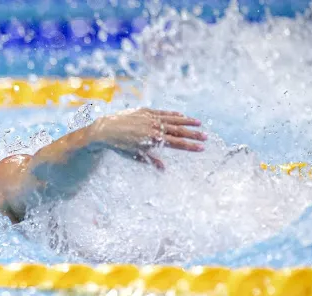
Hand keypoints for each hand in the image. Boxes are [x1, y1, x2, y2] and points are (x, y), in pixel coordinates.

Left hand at [89, 107, 206, 166]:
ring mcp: (150, 118)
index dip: (190, 146)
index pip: (176, 144)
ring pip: (172, 120)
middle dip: (193, 135)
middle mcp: (154, 127)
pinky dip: (173, 114)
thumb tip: (164, 169)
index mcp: (153, 140)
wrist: (105, 130)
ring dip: (186, 122)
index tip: (202, 148)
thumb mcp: (135, 155)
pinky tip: (182, 116)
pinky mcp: (145, 111)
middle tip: (206, 137)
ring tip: (199, 124)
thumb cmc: (119, 146)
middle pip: (178, 131)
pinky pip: (162, 112)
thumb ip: (151, 160)